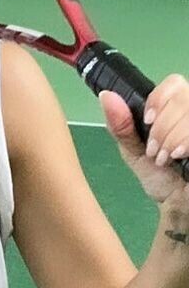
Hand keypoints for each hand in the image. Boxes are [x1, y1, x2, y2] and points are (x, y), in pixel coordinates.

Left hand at [101, 76, 188, 204]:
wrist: (177, 204)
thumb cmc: (159, 177)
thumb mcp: (134, 150)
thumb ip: (121, 125)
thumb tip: (106, 95)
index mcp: (176, 109)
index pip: (173, 83)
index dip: (158, 100)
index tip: (147, 122)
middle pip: (181, 97)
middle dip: (161, 127)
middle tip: (154, 151)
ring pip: (188, 113)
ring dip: (172, 138)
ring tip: (166, 158)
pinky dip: (184, 142)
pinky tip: (179, 157)